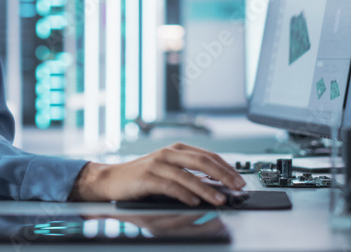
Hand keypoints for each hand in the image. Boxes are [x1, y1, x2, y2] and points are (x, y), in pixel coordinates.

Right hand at [68, 142, 244, 205]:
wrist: (111, 180)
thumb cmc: (141, 177)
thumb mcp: (168, 170)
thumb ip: (189, 173)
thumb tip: (216, 185)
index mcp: (177, 149)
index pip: (209, 155)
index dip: (226, 167)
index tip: (239, 180)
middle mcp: (169, 153)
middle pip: (202, 161)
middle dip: (223, 175)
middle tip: (237, 187)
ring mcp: (158, 164)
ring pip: (188, 175)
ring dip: (207, 189)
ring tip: (220, 199)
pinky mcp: (147, 177)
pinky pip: (170, 185)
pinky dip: (185, 194)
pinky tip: (194, 202)